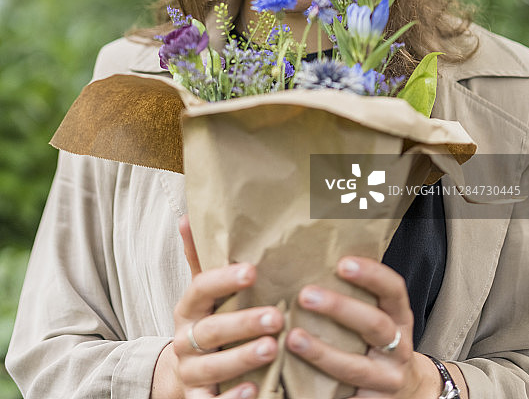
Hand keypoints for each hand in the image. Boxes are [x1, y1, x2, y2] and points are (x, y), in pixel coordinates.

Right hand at [150, 215, 283, 398]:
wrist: (182, 374)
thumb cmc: (206, 322)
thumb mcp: (202, 292)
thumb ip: (200, 257)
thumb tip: (188, 215)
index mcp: (189, 308)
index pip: (201, 288)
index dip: (225, 279)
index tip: (253, 270)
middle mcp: (185, 339)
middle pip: (210, 331)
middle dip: (243, 323)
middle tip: (277, 316)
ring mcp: (190, 372)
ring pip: (213, 367)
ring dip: (243, 358)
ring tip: (273, 348)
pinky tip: (254, 391)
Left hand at [285, 256, 466, 397]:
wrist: (412, 392)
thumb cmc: (380, 342)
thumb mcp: (382, 314)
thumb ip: (359, 293)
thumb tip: (317, 252)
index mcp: (400, 318)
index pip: (393, 290)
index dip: (371, 274)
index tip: (342, 263)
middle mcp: (400, 348)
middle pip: (375, 325)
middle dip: (340, 309)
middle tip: (305, 295)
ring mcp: (388, 381)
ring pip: (356, 368)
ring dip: (322, 353)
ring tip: (292, 338)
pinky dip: (323, 395)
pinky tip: (295, 384)